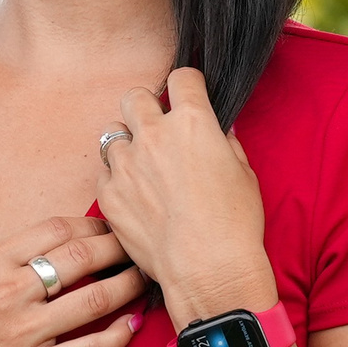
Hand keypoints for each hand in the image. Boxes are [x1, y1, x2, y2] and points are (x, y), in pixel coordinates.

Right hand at [0, 217, 146, 346]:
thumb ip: (5, 261)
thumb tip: (55, 245)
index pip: (57, 228)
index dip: (93, 225)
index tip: (111, 229)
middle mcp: (7, 291)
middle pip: (83, 256)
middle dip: (121, 248)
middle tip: (141, 248)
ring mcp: (22, 333)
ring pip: (96, 300)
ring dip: (129, 287)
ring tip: (146, 281)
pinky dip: (118, 336)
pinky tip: (132, 326)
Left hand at [96, 68, 275, 326]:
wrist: (208, 269)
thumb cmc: (235, 224)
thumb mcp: (244, 174)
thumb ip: (225, 144)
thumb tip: (217, 134)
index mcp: (193, 122)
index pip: (181, 77)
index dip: (186, 85)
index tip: (187, 96)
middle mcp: (154, 135)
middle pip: (134, 97)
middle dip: (145, 107)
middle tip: (157, 128)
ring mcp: (126, 164)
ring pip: (112, 135)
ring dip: (126, 144)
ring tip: (142, 167)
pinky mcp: (108, 195)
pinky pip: (104, 174)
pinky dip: (116, 180)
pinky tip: (135, 197)